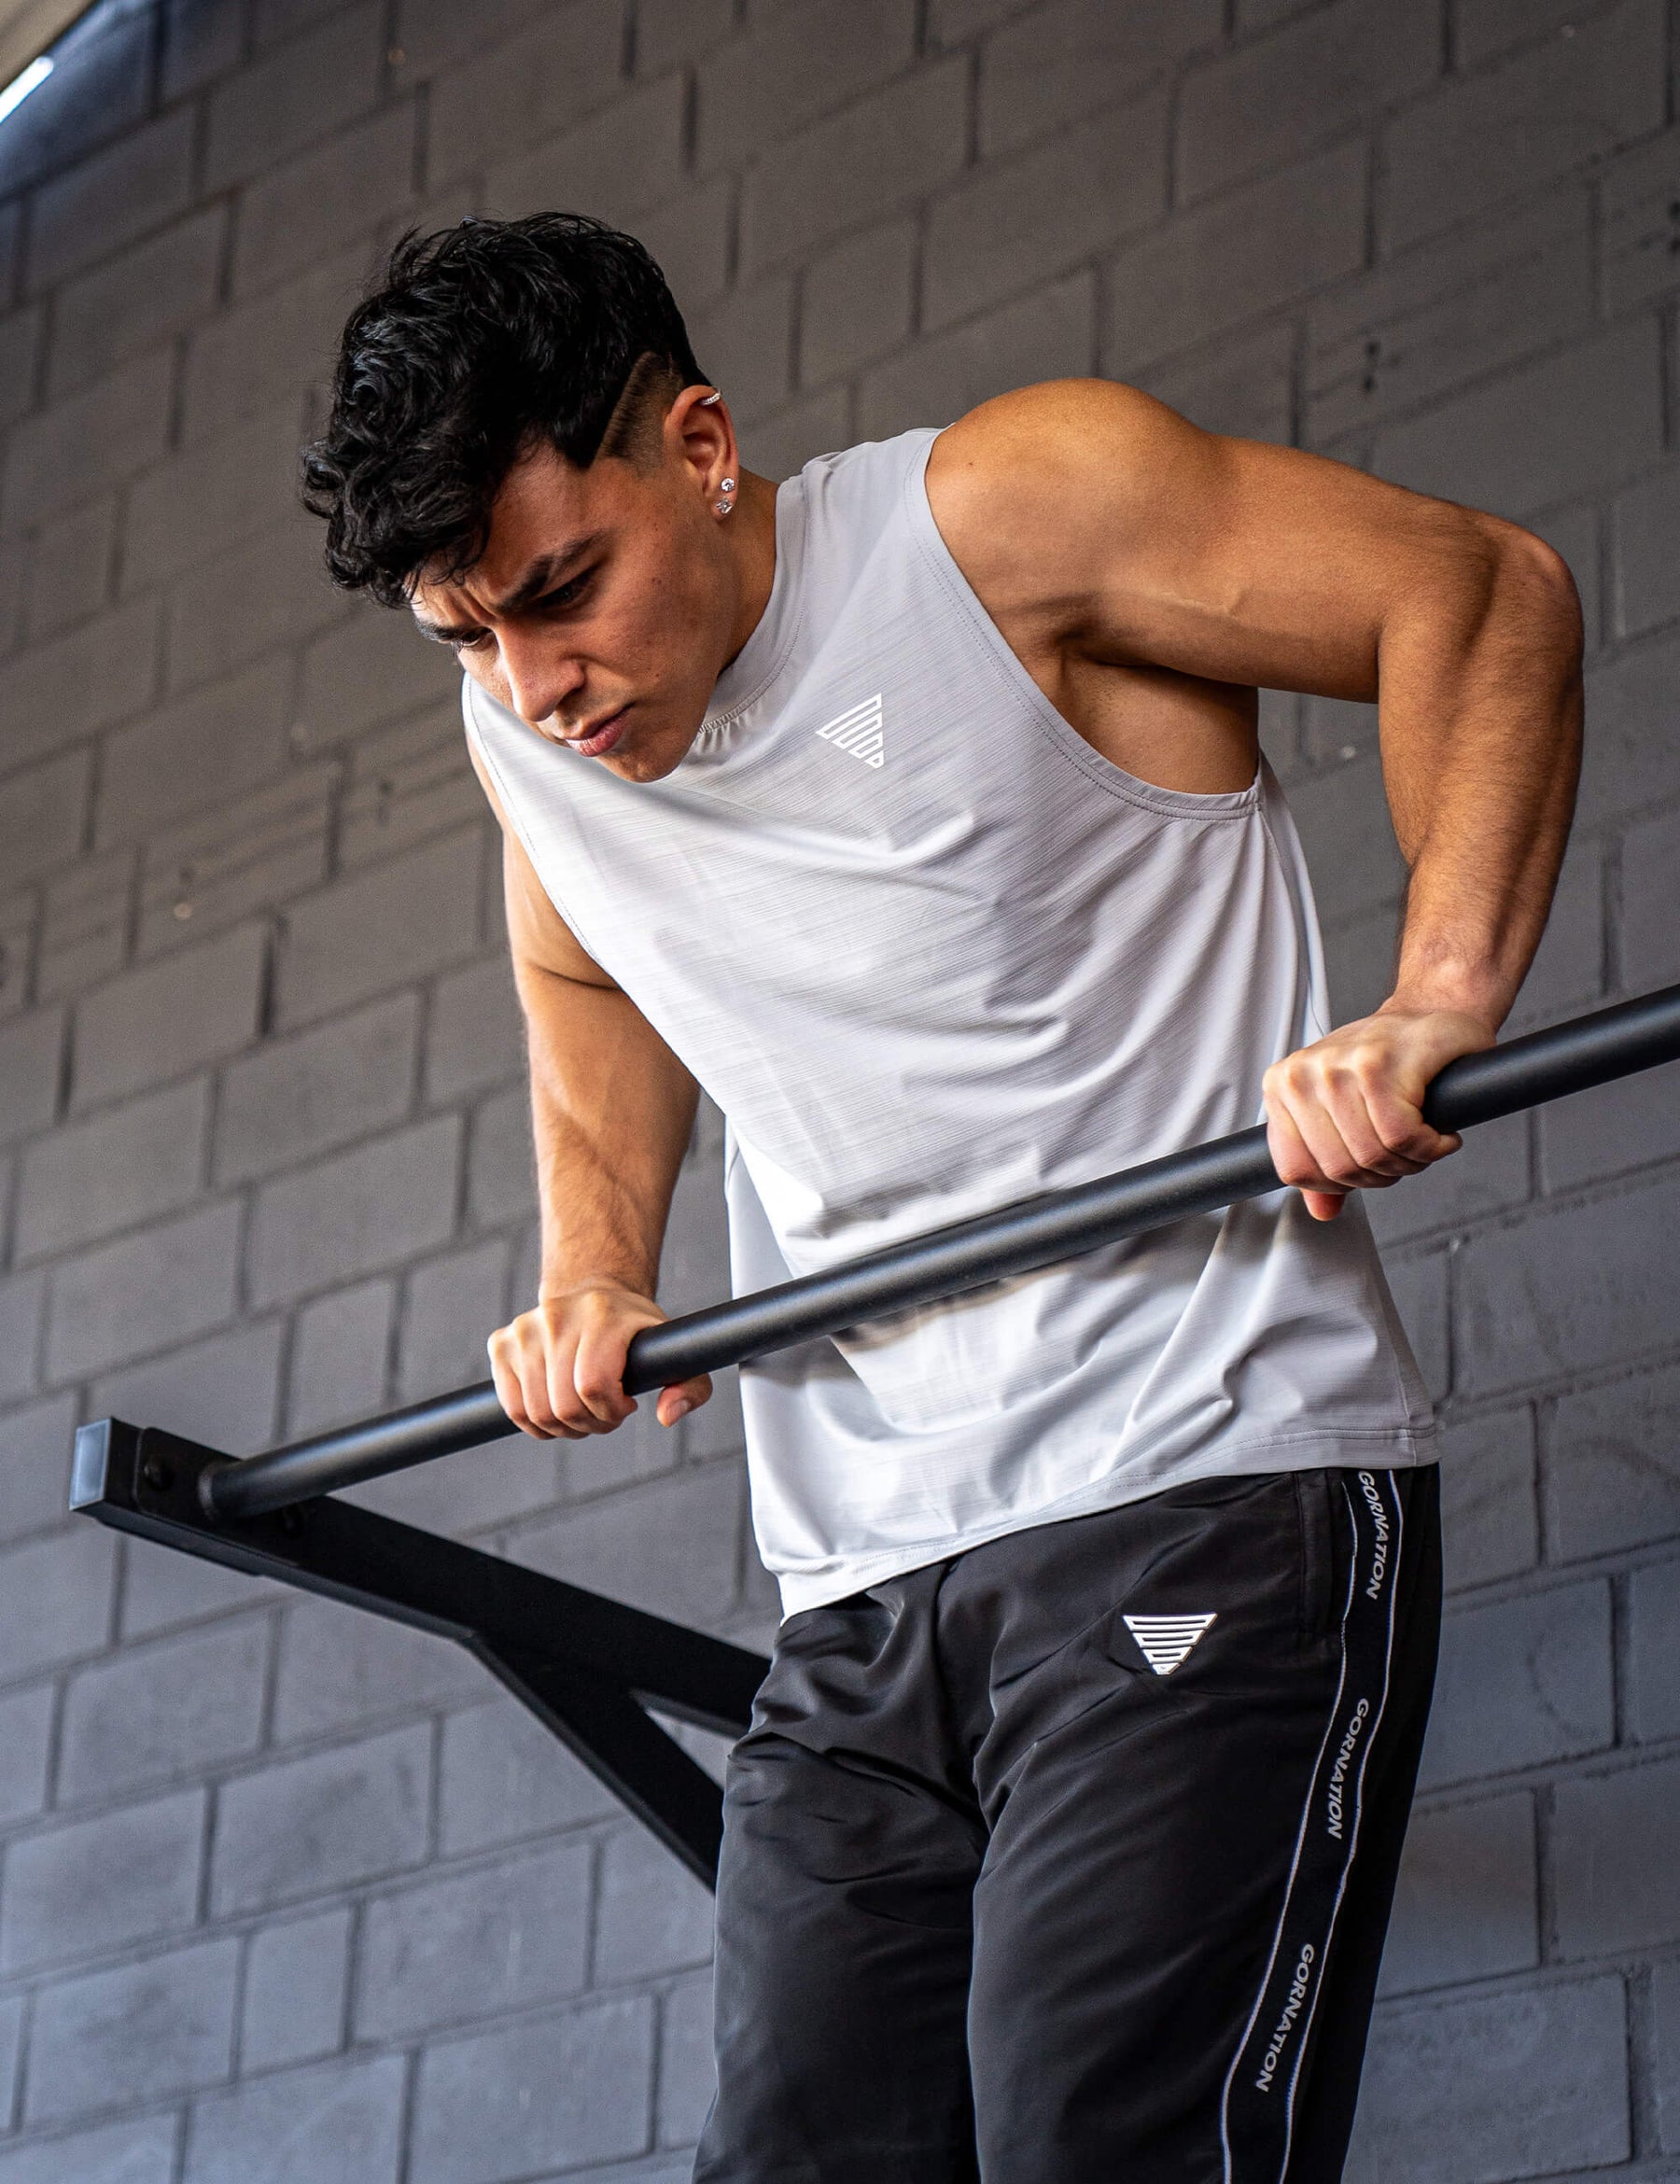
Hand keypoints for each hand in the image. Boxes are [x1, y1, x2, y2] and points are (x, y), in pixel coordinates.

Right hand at [487, 1280, 712, 1438]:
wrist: (593, 1295)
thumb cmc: (634, 1333)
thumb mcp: (673, 1353)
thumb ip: (691, 1387)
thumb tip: (666, 1415)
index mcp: (601, 1314)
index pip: (593, 1385)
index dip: (610, 1411)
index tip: (626, 1405)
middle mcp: (556, 1316)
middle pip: (564, 1406)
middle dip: (590, 1424)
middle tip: (605, 1412)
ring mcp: (524, 1328)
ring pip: (536, 1412)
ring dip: (563, 1427)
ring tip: (583, 1409)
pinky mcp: (501, 1343)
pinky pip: (511, 1407)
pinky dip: (535, 1423)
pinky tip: (556, 1407)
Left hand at [1261, 1006, 1494, 1221]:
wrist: (1432, 1013)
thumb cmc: (1389, 1060)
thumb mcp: (1342, 1108)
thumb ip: (1325, 1161)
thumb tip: (1322, 1212)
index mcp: (1282, 1087)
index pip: (1298, 1171)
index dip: (1341, 1183)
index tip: (1370, 1167)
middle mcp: (1302, 1075)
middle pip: (1339, 1169)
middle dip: (1382, 1175)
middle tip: (1407, 1155)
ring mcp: (1337, 1068)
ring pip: (1372, 1156)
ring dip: (1411, 1163)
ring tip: (1424, 1141)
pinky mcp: (1378, 1065)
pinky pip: (1402, 1139)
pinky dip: (1431, 1148)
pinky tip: (1440, 1135)